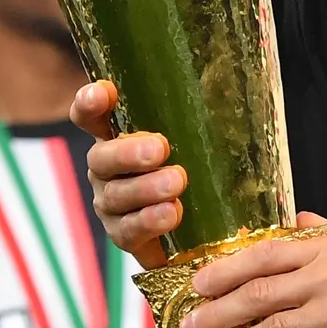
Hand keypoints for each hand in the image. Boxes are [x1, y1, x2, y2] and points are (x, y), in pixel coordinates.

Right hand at [75, 80, 185, 264]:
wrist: (200, 229)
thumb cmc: (197, 167)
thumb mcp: (196, 138)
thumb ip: (199, 117)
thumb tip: (237, 97)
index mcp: (115, 136)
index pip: (89, 115)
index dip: (90, 103)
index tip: (106, 92)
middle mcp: (105, 169)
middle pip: (101, 158)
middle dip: (128, 153)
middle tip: (160, 149)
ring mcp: (111, 204)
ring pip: (116, 196)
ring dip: (145, 188)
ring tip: (176, 183)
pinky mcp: (124, 235)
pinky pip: (128, 231)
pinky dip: (149, 222)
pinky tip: (171, 215)